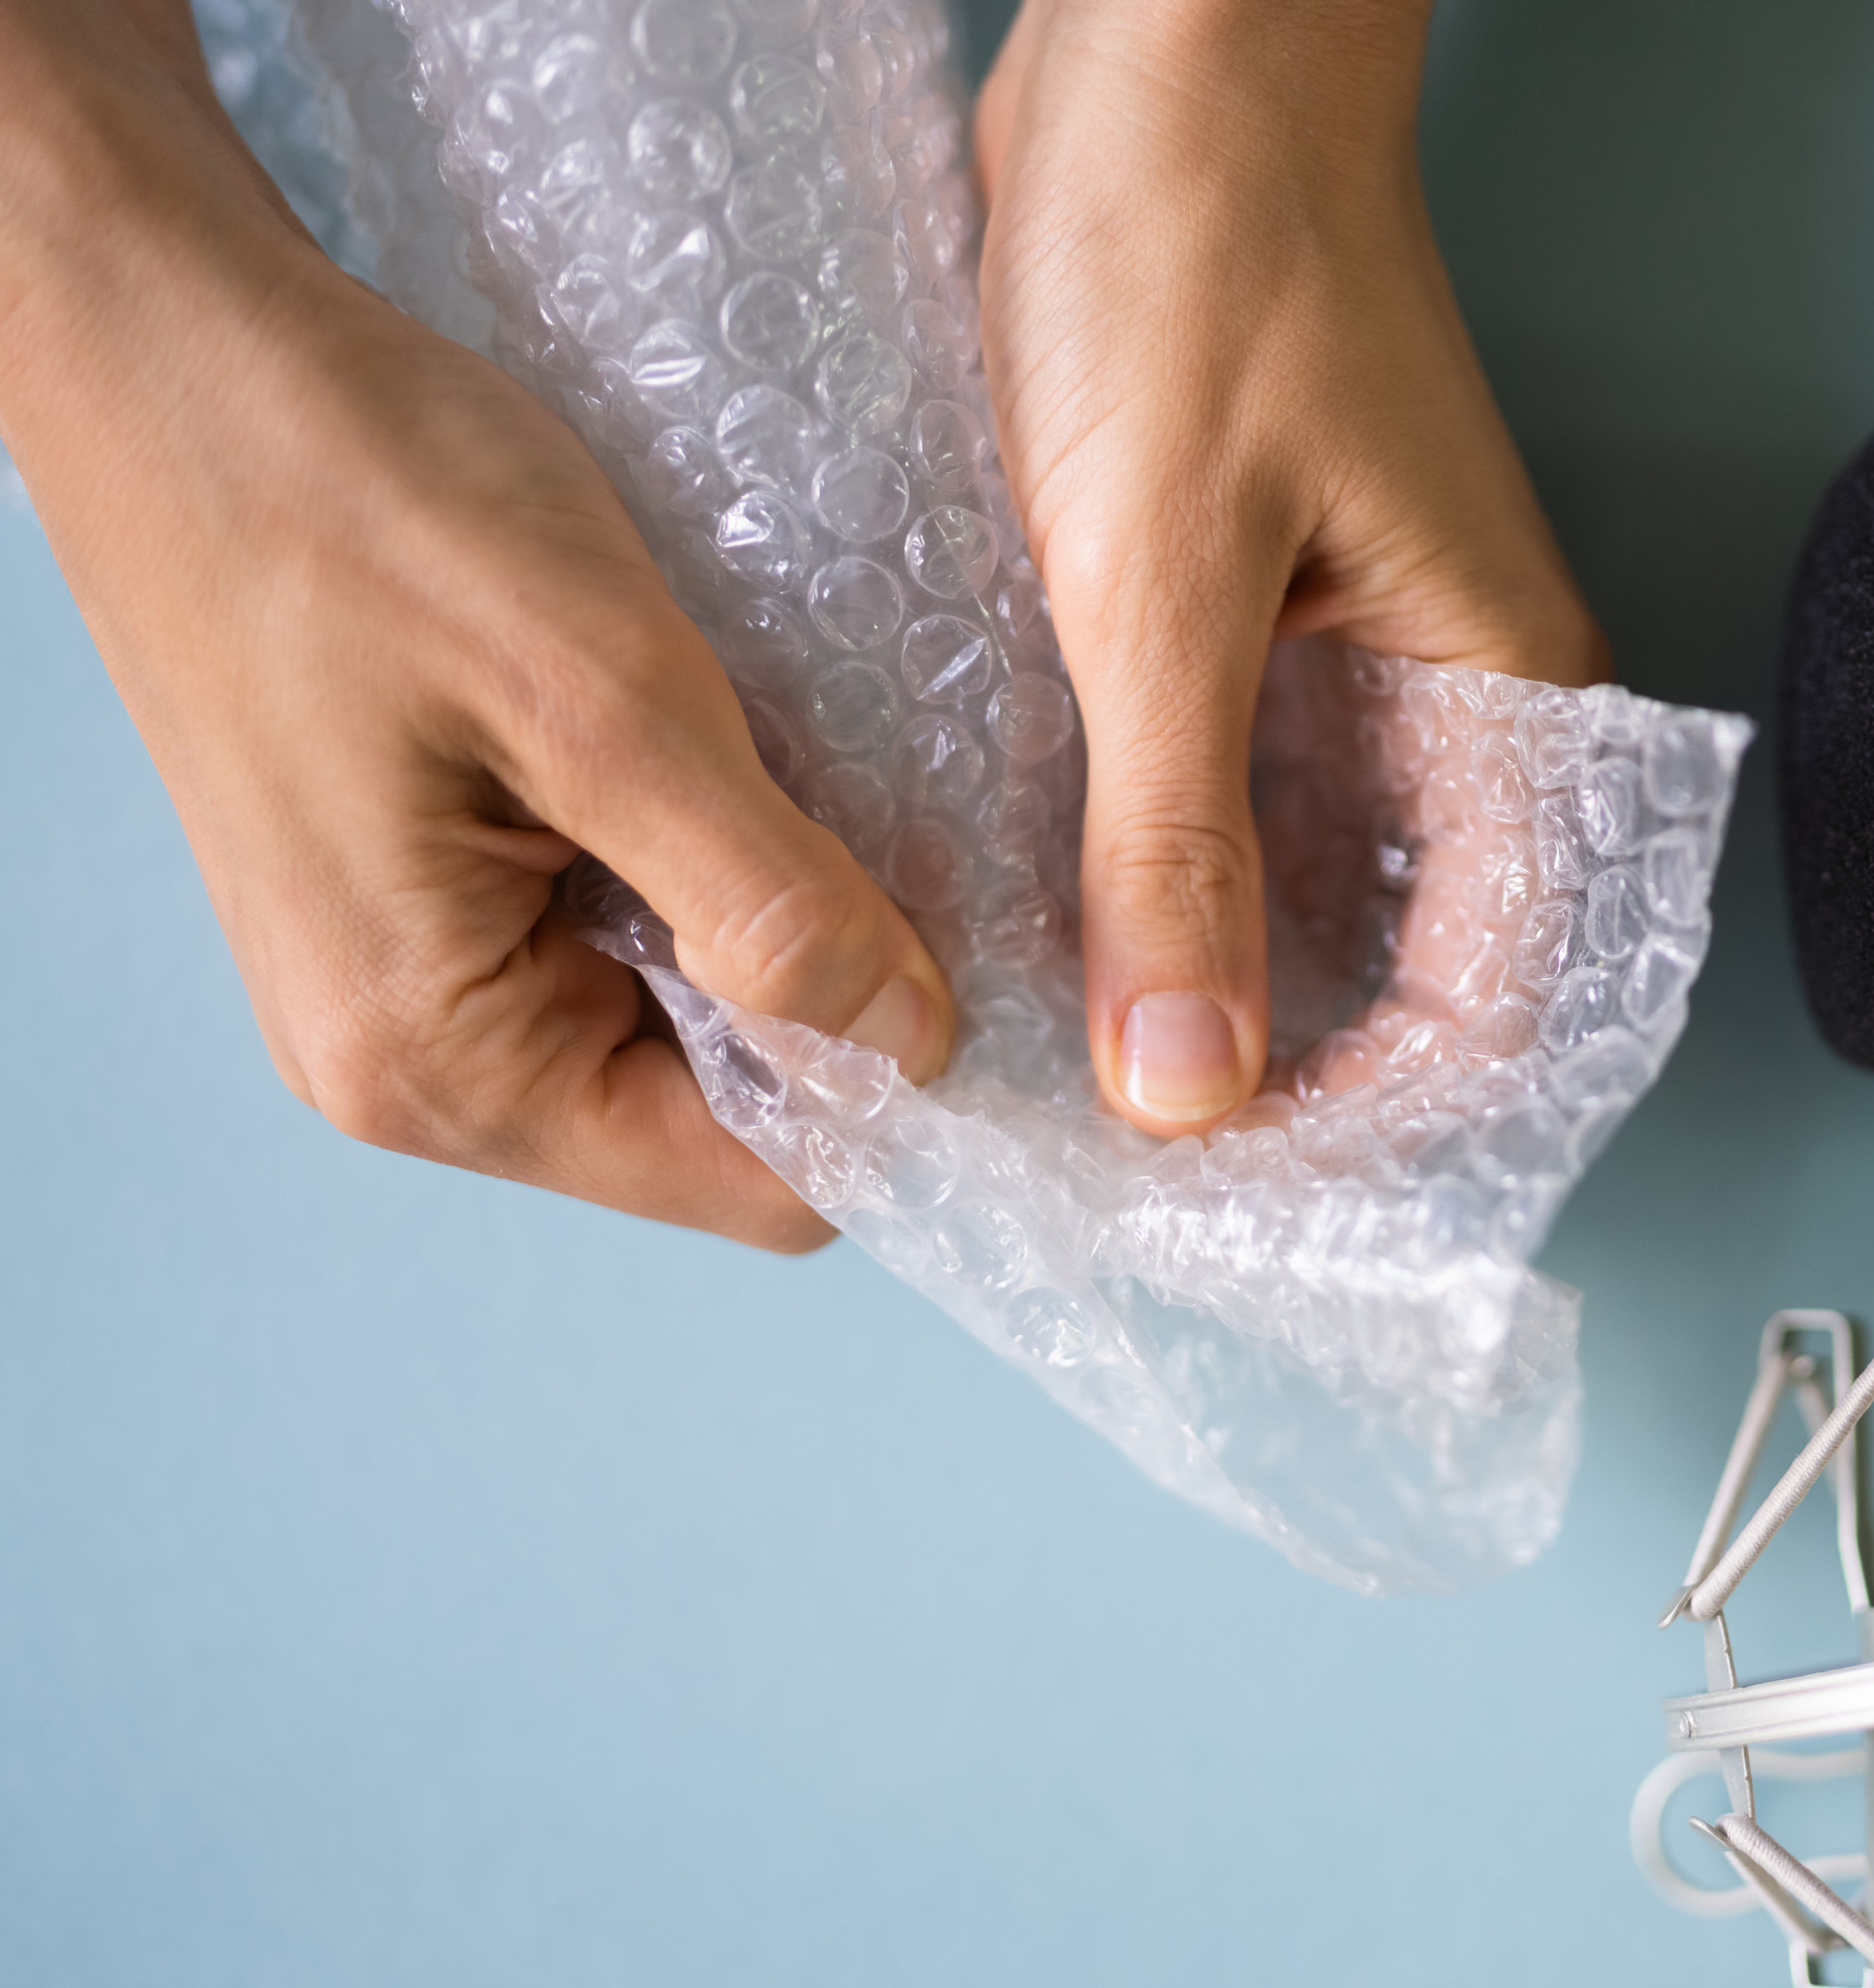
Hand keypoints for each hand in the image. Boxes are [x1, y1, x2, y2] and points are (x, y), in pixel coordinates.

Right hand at [0, 1, 954, 1249]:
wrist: (169, 344)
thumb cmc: (354, 495)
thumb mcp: (604, 697)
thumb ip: (768, 899)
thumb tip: (912, 1044)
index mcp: (443, 1060)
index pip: (753, 1187)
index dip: (895, 1097)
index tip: (992, 972)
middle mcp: (413, 1062)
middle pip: (718, 1118)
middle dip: (834, 1003)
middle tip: (918, 846)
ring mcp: (405, 977)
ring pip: (678, 1020)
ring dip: (770, 923)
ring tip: (811, 781)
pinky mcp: (417, 891)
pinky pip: (613, 935)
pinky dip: (697, 867)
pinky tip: (729, 760)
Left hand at [974, 0, 1607, 1136]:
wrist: (1159, 47)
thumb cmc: (1199, 257)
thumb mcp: (1160, 579)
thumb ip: (1172, 843)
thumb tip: (1183, 1083)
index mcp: (1499, 694)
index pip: (1497, 996)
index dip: (1381, 1120)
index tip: (1233, 1187)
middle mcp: (1448, 696)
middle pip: (1408, 963)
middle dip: (1285, 1070)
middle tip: (1132, 1152)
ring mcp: (1352, 655)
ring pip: (1308, 885)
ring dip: (1207, 976)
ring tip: (1074, 1063)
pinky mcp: (1251, 610)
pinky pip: (1223, 790)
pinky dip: (1151, 865)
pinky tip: (1051, 912)